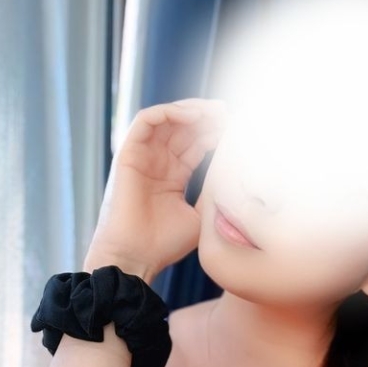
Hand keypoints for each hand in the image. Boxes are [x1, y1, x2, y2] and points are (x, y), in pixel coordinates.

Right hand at [84, 98, 228, 279]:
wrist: (136, 257)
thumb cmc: (164, 244)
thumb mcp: (199, 216)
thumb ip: (212, 193)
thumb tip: (234, 175)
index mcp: (174, 176)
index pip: (196, 143)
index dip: (216, 133)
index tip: (239, 130)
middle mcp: (158, 162)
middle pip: (184, 127)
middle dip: (207, 117)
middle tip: (229, 114)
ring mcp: (143, 156)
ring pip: (166, 118)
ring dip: (191, 110)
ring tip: (213, 112)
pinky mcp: (128, 154)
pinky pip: (145, 120)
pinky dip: (168, 112)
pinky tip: (190, 117)